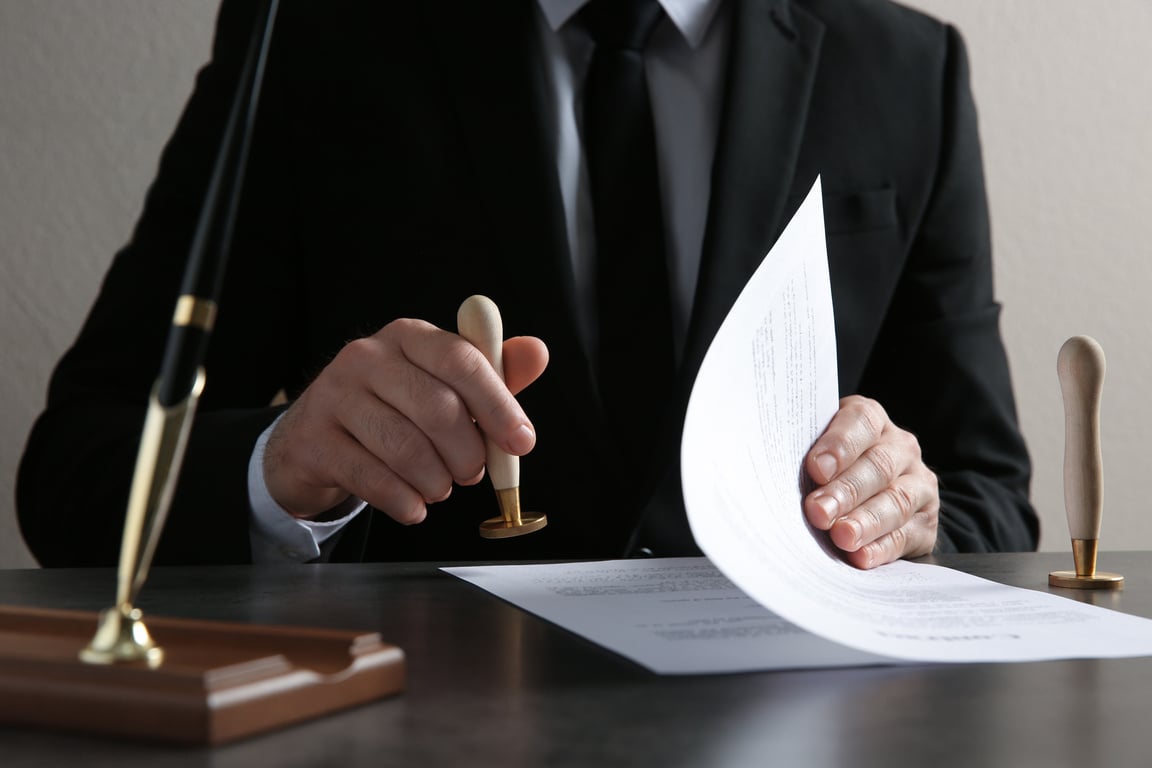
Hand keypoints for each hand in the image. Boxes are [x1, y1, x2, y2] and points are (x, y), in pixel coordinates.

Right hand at [263, 318, 548, 522]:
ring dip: (436, 481)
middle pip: (437, 408)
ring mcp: (334, 396)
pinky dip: (405, 501)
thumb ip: (492, 374)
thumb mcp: (443, 385)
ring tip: (440, 486)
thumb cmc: (393, 410)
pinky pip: (373, 478)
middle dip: (468, 453)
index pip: (461, 360)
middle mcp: (367, 357)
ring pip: (406, 448)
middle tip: (471, 473)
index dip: (498, 405)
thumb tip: (537, 352)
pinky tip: (414, 506)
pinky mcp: (314, 440)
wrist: (314, 439)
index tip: (521, 442)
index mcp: (408, 337)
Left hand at [803, 395, 938, 567]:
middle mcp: (900, 447)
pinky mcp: (926, 521)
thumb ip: (809, 461)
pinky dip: (883, 547)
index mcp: (871, 421)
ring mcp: (919, 484)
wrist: (873, 494)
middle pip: (877, 466)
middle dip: (845, 492)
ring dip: (866, 521)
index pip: (860, 422)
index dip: (839, 445)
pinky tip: (862, 556)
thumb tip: (777, 480)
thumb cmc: (832, 468)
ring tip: (842, 537)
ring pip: (897, 501)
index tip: (816, 469)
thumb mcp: (820, 453)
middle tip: (819, 512)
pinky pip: (907, 534)